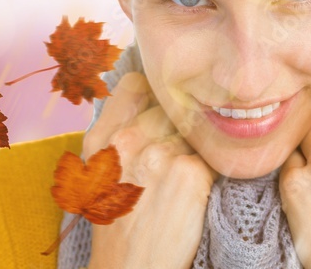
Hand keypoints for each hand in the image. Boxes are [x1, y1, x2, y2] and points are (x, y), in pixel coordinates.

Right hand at [82, 71, 218, 268]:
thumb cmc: (117, 226)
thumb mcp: (97, 175)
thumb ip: (116, 135)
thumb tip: (147, 102)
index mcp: (100, 140)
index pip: (135, 84)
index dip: (155, 93)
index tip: (164, 108)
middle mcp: (126, 141)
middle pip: (172, 106)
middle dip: (182, 125)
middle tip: (181, 152)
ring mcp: (159, 154)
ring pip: (195, 129)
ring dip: (199, 147)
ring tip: (188, 176)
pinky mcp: (189, 173)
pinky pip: (212, 155)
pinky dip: (213, 169)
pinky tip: (200, 190)